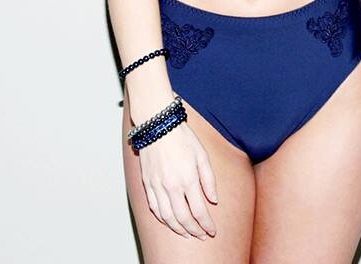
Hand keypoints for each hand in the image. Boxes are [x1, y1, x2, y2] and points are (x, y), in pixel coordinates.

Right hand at [137, 121, 219, 239]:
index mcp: (188, 179)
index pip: (199, 211)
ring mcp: (157, 186)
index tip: (212, 231)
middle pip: (183, 219)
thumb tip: (213, 200)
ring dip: (178, 229)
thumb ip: (209, 180)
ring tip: (187, 233)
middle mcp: (171, 186)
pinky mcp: (147, 183)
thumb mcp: (202, 155)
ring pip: (167, 217)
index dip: (206, 225)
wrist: (157, 125)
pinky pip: (154, 208)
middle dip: (194, 231)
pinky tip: (169, 222)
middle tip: (201, 235)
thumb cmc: (182, 137)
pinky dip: (162, 219)